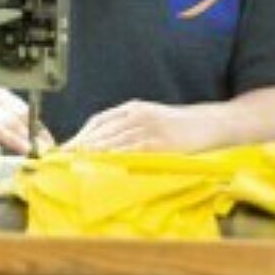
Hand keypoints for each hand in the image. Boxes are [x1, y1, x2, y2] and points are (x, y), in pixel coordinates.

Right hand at [0, 86, 51, 155]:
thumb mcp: (0, 116)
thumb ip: (20, 126)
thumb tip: (46, 142)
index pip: (21, 110)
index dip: (36, 127)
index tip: (47, 143)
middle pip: (8, 118)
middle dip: (26, 136)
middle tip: (39, 151)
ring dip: (11, 140)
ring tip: (24, 151)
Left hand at [68, 101, 217, 153]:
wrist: (211, 123)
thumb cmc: (180, 126)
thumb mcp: (151, 119)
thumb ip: (128, 129)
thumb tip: (101, 147)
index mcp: (133, 108)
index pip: (98, 121)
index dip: (80, 135)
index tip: (64, 150)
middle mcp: (137, 115)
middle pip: (102, 131)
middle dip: (81, 147)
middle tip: (63, 162)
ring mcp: (149, 127)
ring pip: (114, 141)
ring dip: (93, 154)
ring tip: (76, 167)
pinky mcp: (160, 142)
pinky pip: (133, 150)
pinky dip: (116, 158)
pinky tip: (104, 166)